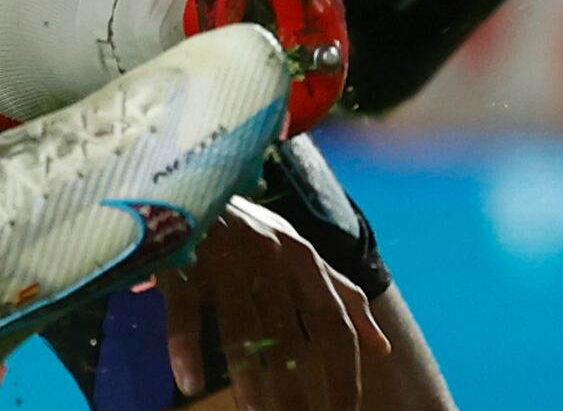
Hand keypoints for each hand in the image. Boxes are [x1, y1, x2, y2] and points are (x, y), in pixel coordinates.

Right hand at [159, 199, 389, 410]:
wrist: (181, 174)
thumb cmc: (245, 225)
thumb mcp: (297, 254)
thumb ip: (340, 296)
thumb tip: (382, 348)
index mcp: (303, 258)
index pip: (335, 327)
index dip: (343, 376)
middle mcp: (270, 255)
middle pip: (290, 337)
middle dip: (296, 392)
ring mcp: (225, 254)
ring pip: (242, 327)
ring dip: (249, 379)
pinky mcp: (181, 255)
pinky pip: (185, 309)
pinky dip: (185, 346)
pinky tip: (189, 381)